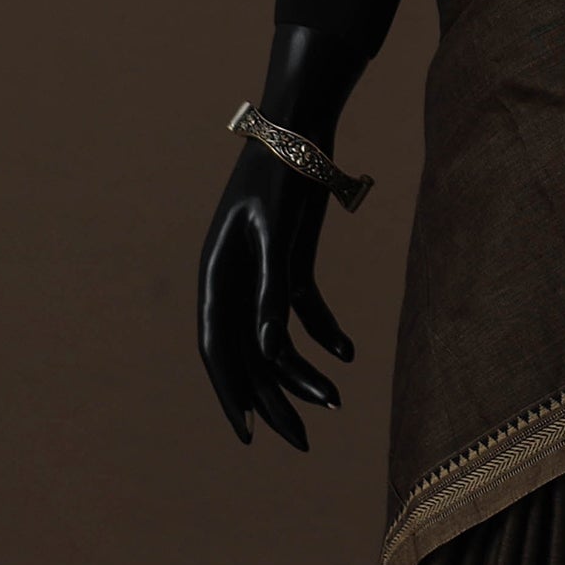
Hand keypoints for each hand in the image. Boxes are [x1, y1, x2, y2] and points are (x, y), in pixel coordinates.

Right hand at [197, 24, 362, 448]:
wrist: (303, 122)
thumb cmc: (286, 170)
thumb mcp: (279, 231)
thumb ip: (272, 289)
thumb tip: (272, 349)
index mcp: (216, 271)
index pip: (217, 346)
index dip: (230, 392)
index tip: (249, 434)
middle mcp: (233, 276)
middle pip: (248, 351)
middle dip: (273, 399)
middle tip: (300, 443)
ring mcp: (261, 269)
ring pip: (277, 336)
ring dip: (303, 370)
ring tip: (335, 402)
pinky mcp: (290, 259)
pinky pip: (302, 309)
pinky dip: (324, 332)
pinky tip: (348, 355)